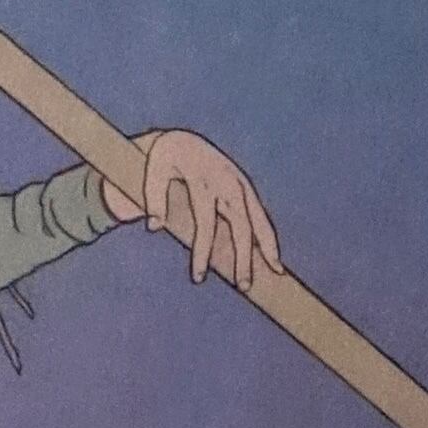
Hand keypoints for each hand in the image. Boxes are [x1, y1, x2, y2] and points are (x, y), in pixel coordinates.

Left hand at [112, 129, 282, 290]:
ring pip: (259, 218)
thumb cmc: (164, 160)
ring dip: (268, 245)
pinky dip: (268, 235)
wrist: (181, 140)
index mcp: (204, 178)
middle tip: (244, 286)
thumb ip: (152, 197)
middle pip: (241, 224)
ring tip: (276, 272)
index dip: (203, 251)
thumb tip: (154, 226)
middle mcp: (228, 182)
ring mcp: (241, 184)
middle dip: (244, 256)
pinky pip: (260, 215)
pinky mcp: (247, 188)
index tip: (198, 278)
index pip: (206, 222)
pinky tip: (274, 257)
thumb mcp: (152, 170)